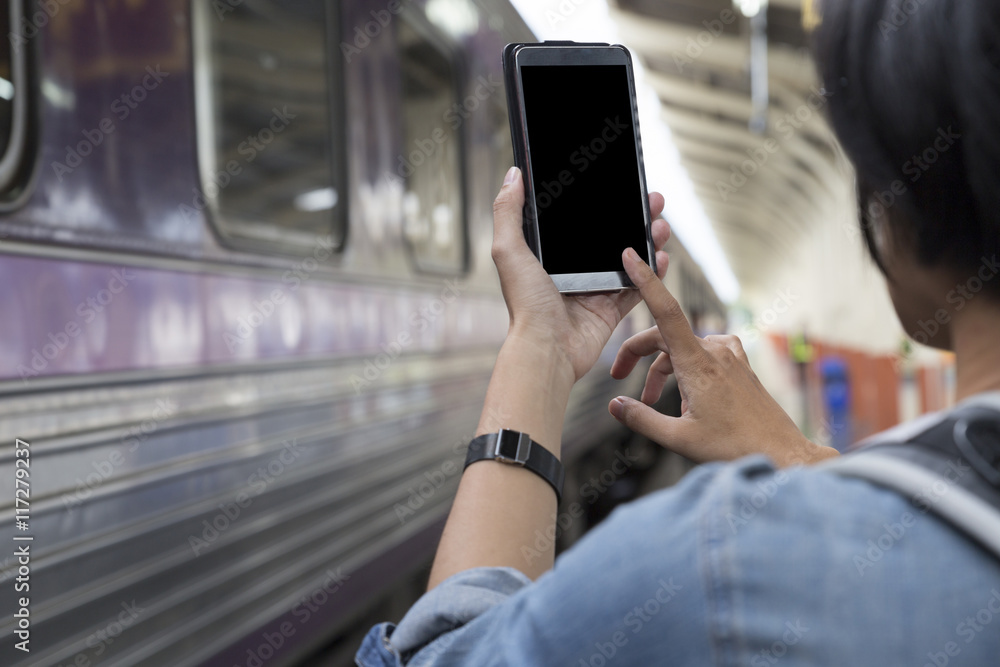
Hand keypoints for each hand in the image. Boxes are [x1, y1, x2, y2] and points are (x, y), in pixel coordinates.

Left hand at [491, 167, 670, 381]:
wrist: (547, 350)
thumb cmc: (526, 306)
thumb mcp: (508, 250)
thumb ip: (508, 212)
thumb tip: (513, 175)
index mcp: (549, 257)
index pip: (580, 221)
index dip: (601, 203)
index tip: (620, 184)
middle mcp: (572, 271)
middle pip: (610, 237)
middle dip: (634, 216)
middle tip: (653, 201)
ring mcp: (593, 290)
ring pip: (629, 259)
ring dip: (647, 240)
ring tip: (661, 226)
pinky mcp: (610, 310)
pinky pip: (637, 288)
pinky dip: (652, 273)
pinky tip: (662, 257)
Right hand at [608, 251, 837, 466]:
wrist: (783, 454)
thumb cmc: (735, 448)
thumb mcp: (678, 439)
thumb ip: (641, 419)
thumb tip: (615, 406)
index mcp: (698, 365)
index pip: (665, 312)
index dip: (646, 281)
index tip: (631, 258)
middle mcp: (715, 353)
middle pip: (665, 334)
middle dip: (637, 354)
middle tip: (618, 377)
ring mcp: (730, 357)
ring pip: (683, 347)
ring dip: (662, 368)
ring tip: (654, 401)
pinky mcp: (739, 366)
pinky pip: (703, 353)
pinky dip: (685, 367)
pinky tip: (686, 394)